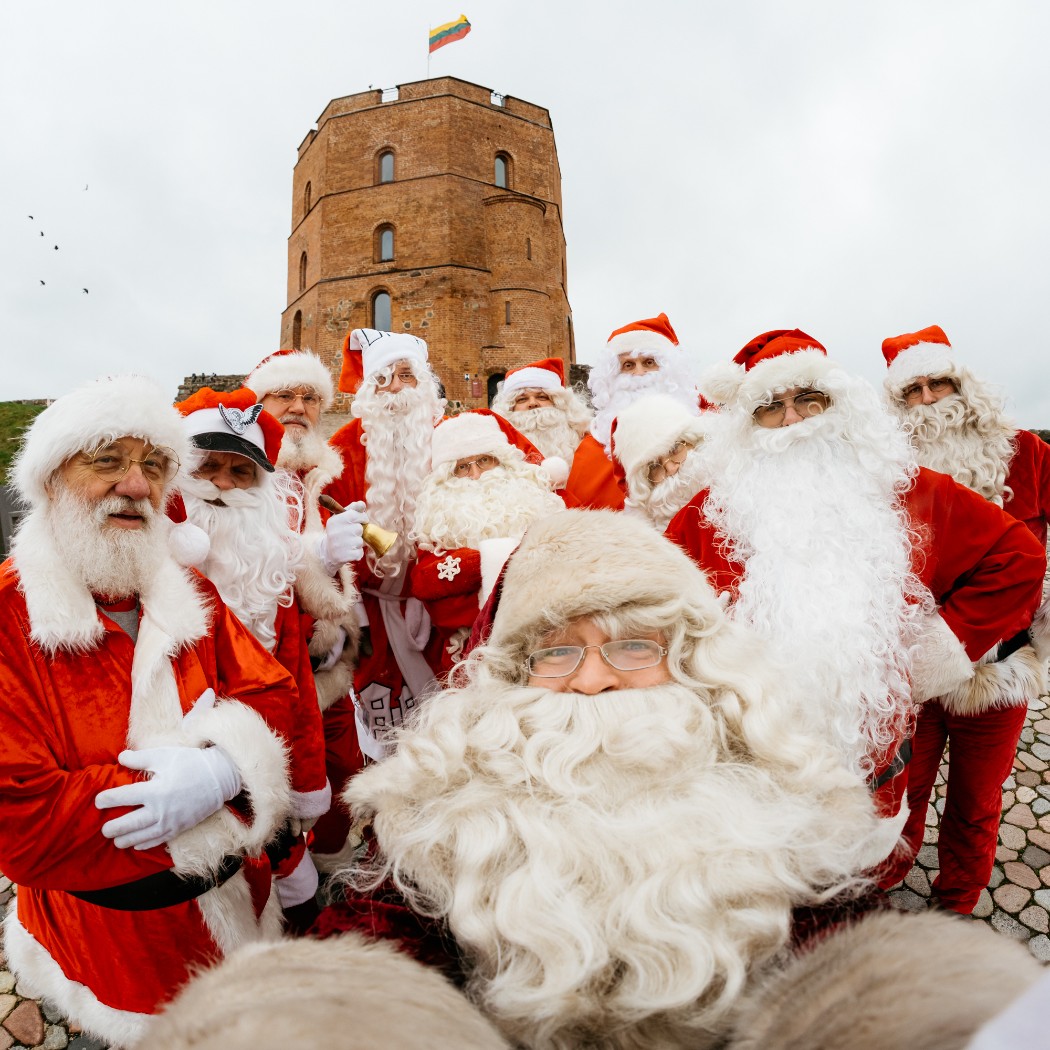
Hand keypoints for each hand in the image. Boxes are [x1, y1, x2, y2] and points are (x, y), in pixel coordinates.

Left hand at [95, 745, 241, 849]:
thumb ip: (140, 758)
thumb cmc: (191, 763)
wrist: (220, 777)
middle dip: (112, 828)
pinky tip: (137, 845)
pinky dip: (145, 844)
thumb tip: (120, 758)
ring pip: (141, 837)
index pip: (122, 798)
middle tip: (104, 829)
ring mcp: (170, 822)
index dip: (106, 800)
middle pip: (128, 824)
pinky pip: (158, 841)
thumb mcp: (165, 755)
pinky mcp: (179, 828)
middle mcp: (159, 810)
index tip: (98, 801)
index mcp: (154, 790)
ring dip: (125, 840)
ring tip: (116, 840)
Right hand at [318, 501, 366, 573]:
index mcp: (334, 521)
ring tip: (349, 543)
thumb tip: (362, 504)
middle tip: (352, 533)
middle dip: (359, 532)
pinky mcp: (343, 557)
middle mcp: (334, 532)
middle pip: (359, 529)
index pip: (354, 515)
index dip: (362, 517)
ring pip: (360, 542)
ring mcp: (338, 545)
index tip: (362, 520)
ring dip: (358, 543)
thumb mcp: (342, 518)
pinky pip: (359, 553)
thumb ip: (353, 509)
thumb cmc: (339, 531)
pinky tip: (349, 551)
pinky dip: (357, 553)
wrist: (327, 552)